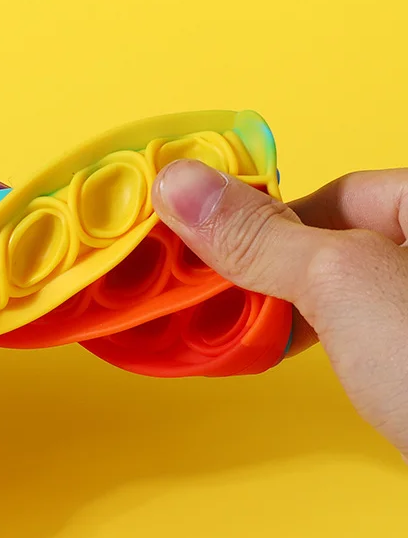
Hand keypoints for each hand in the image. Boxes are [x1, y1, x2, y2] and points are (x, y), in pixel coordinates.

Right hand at [153, 160, 407, 455]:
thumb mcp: (345, 284)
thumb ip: (262, 236)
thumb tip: (183, 185)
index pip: (338, 192)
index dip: (270, 220)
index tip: (216, 247)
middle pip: (332, 240)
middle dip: (272, 269)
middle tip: (223, 294)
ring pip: (339, 288)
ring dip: (284, 306)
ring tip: (244, 329)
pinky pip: (352, 326)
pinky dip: (312, 335)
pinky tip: (285, 352)